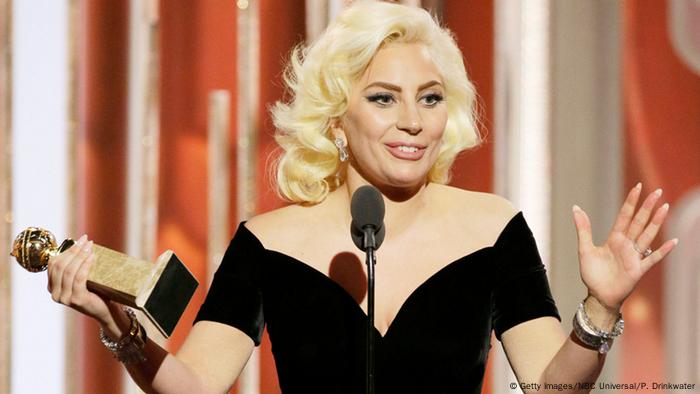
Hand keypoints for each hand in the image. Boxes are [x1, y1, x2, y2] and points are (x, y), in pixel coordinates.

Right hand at [46, 234, 111, 323]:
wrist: (106, 311)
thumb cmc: (95, 292)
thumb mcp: (81, 279)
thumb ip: (75, 267)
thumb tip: (82, 244)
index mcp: (52, 287)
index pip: (53, 264)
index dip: (66, 250)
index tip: (80, 240)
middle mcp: (55, 294)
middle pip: (61, 266)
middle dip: (74, 250)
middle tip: (86, 240)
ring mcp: (64, 298)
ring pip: (69, 271)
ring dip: (80, 256)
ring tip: (90, 246)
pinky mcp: (76, 300)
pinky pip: (79, 278)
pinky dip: (85, 265)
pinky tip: (92, 257)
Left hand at [572, 183, 677, 311]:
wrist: (598, 296)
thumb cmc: (592, 274)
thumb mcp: (585, 249)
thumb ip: (583, 229)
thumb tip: (576, 207)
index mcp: (614, 238)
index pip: (625, 216)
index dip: (631, 202)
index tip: (638, 187)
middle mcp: (627, 245)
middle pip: (639, 222)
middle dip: (647, 207)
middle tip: (658, 191)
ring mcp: (634, 256)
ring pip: (647, 235)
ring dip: (656, 222)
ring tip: (665, 207)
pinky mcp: (638, 269)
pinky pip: (653, 258)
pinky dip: (663, 250)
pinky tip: (673, 241)